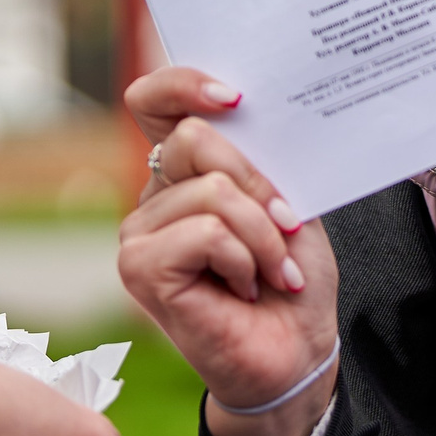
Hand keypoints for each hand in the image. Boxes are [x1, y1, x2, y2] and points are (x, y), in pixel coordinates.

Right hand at [120, 65, 340, 435]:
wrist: (296, 353)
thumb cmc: (291, 280)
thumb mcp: (289, 204)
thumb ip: (259, 161)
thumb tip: (242, 113)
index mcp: (185, 172)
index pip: (155, 101)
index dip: (184, 83)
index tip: (236, 97)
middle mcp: (154, 197)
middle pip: (194, 139)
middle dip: (259, 182)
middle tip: (288, 226)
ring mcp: (139, 233)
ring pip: (210, 190)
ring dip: (262, 234)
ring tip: (274, 271)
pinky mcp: (139, 268)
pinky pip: (205, 232)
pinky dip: (243, 258)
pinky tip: (246, 289)